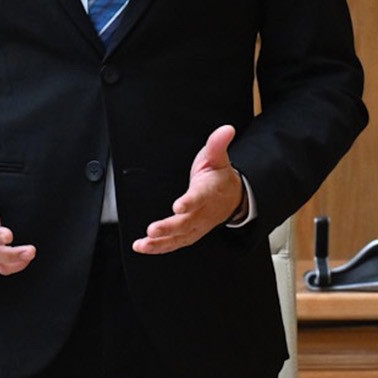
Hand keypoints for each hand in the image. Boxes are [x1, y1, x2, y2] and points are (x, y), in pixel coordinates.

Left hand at [132, 124, 241, 255]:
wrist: (233, 197)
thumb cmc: (220, 177)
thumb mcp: (218, 157)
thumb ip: (218, 144)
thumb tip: (226, 129)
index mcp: (210, 192)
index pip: (200, 198)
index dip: (190, 202)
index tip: (178, 206)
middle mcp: (204, 212)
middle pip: (187, 222)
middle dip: (169, 227)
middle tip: (153, 230)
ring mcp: (197, 225)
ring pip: (180, 237)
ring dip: (161, 242)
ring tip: (143, 244)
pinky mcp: (191, 233)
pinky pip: (176, 243)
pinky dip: (160, 247)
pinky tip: (144, 247)